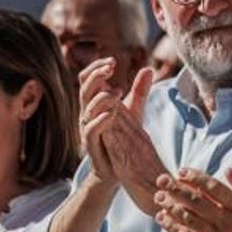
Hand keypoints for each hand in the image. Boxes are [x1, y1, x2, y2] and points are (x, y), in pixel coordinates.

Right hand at [83, 69, 161, 201]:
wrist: (118, 170)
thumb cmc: (122, 139)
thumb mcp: (133, 112)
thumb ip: (139, 91)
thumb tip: (148, 68)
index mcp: (94, 103)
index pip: (87, 78)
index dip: (96, 67)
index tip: (113, 61)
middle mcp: (87, 113)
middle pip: (83, 88)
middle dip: (96, 74)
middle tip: (111, 67)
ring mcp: (87, 129)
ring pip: (86, 107)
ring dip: (101, 96)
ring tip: (118, 91)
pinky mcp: (91, 145)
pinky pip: (91, 130)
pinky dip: (100, 120)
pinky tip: (113, 113)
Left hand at [154, 168, 231, 231]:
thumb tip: (227, 169)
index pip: (213, 186)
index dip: (195, 177)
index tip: (181, 171)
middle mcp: (229, 222)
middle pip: (197, 201)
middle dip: (176, 188)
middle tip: (161, 180)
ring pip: (189, 219)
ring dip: (171, 207)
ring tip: (159, 198)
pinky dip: (173, 228)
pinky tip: (163, 220)